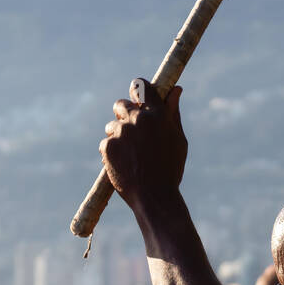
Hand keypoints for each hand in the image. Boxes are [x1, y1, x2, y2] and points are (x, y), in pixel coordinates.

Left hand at [99, 78, 186, 206]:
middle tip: (130, 129)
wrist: (154, 197)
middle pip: (121, 104)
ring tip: (131, 155)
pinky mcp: (108, 146)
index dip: (137, 90)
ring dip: (118, 135)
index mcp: (158, 114)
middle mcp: (138, 119)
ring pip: (112, 126)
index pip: (142, 87)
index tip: (136, 97)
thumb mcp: (178, 140)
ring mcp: (121, 132)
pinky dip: (112, 152)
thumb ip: (173, 114)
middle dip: (123, 114)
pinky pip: (105, 143)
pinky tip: (123, 164)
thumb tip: (175, 91)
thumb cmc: (170, 169)